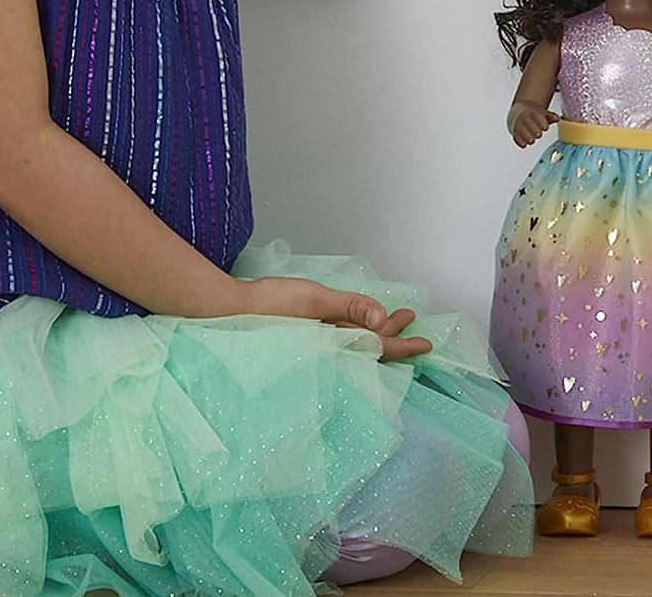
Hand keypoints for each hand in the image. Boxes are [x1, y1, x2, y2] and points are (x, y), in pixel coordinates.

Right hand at [244, 277, 432, 361]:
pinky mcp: (304, 342)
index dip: (403, 345)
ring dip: (375, 331)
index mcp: (333, 346)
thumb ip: (350, 308)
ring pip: (355, 344)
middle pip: (370, 347)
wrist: (225, 313)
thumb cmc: (267, 306)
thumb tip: (382, 320)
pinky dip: (354, 333)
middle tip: (410, 321)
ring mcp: (316, 348)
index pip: (378, 349)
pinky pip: (339, 342)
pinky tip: (356, 327)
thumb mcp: (314, 300)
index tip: (425, 343)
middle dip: (392, 335)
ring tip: (392, 319)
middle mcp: (328, 352)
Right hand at [509, 102, 560, 147]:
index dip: (541, 122)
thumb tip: (557, 118)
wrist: (519, 112)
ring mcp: (518, 125)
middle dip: (533, 129)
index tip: (545, 127)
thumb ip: (551, 116)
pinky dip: (519, 141)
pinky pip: (515, 136)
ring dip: (526, 136)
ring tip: (531, 140)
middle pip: (527, 123)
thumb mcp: (543, 113)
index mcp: (532, 112)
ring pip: (520, 130)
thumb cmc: (533, 114)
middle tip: (538, 134)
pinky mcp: (514, 132)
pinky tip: (524, 144)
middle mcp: (524, 118)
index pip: (536, 116)